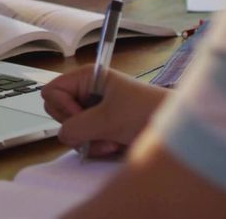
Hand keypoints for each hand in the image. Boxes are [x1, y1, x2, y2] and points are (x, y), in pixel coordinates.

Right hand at [42, 66, 168, 157]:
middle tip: (97, 129)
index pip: (52, 91)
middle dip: (76, 127)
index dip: (63, 107)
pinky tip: (113, 145)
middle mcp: (87, 92)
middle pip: (57, 111)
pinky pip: (82, 140)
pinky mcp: (99, 127)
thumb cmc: (147, 112)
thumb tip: (62, 135)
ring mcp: (92, 110)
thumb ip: (77, 126)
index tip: (82, 115)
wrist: (173, 130)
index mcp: (87, 77)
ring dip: (88, 140)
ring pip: (70, 130)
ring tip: (111, 139)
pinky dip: (95, 147)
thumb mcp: (108, 118)